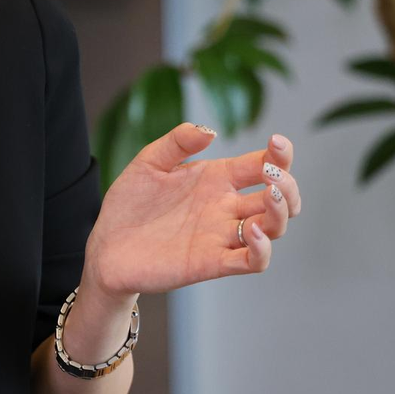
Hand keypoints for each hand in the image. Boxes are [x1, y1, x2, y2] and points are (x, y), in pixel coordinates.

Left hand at [82, 122, 302, 296]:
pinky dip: (262, 249)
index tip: (277, 142)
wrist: (107, 246)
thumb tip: (209, 130)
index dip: (279, 155)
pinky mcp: (212, 263)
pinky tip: (252, 231)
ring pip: (272, 228)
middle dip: (288, 184)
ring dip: (281, 213)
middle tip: (273, 175)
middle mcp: (225, 207)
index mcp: (217, 179)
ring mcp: (222, 236)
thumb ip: (177, 142)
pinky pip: (252, 261)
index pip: (262, 165)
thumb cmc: (130, 204)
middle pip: (279, 197)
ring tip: (271, 195)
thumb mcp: (148, 162)